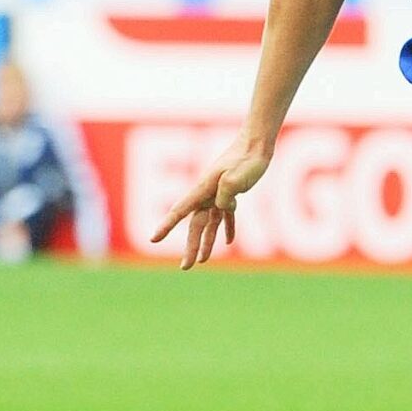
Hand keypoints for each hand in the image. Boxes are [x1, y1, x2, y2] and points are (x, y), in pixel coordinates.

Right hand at [150, 134, 271, 267]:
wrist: (257, 144)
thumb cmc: (247, 158)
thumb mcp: (237, 176)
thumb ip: (226, 191)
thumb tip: (221, 206)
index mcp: (203, 188)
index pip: (180, 210)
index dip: (166, 226)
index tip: (153, 239)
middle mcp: (207, 193)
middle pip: (195, 224)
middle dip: (190, 246)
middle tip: (186, 267)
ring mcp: (218, 194)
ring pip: (209, 223)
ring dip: (207, 242)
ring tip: (203, 261)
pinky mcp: (231, 194)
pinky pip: (225, 215)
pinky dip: (227, 228)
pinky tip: (229, 241)